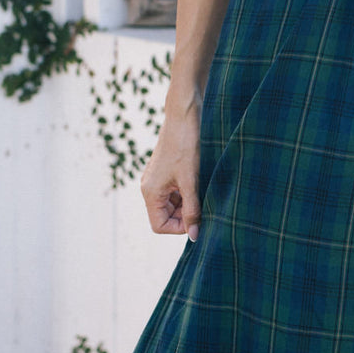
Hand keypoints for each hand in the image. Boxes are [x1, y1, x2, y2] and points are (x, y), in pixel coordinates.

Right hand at [140, 109, 201, 240]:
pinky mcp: (165, 173)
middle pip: (166, 217)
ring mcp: (157, 180)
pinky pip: (174, 192)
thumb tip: (194, 236)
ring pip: (172, 205)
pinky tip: (199, 182)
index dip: (179, 228)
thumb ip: (192, 210)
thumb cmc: (185, 146)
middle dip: (185, 215)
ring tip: (202, 190)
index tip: (197, 218)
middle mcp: (149, 188)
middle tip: (204, 204)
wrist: (184, 116)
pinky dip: (187, 193)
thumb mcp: (191, 181)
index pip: (159, 226)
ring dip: (188, 204)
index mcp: (150, 192)